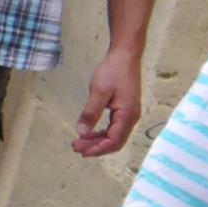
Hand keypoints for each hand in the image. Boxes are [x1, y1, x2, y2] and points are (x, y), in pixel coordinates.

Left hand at [73, 40, 141, 156]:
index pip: (113, 141)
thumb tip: (81, 132)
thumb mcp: (98, 91)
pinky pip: (115, 128)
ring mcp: (130, 114)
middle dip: (95, 147)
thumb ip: (90, 112)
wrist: (125, 56)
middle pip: (115, 142)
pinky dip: (102, 133)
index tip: (80, 150)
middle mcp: (131, 118)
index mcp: (127, 115)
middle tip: (76, 147)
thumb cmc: (113, 71)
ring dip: (98, 141)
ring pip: (115, 136)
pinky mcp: (126, 110)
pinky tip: (90, 132)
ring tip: (80, 142)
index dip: (96, 149)